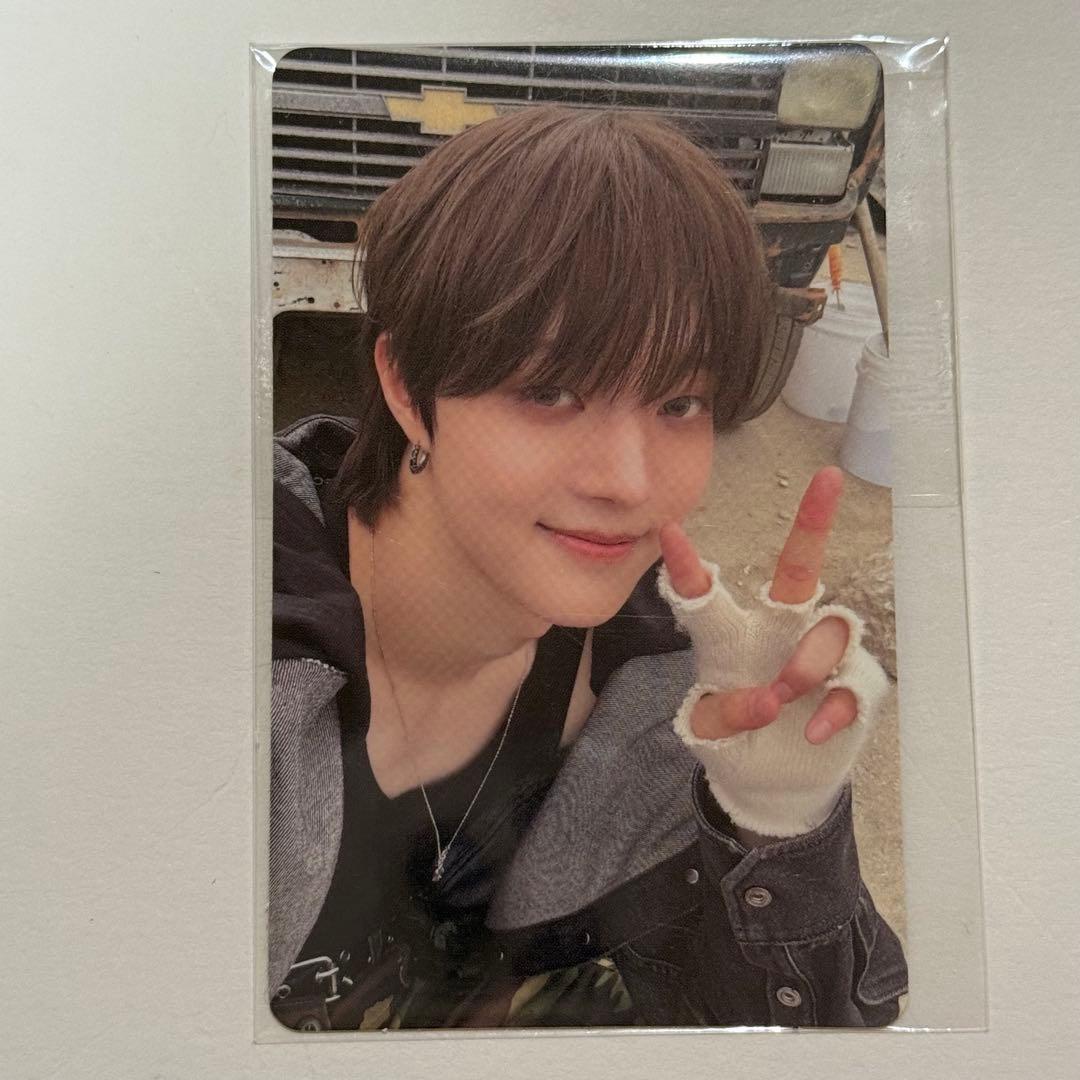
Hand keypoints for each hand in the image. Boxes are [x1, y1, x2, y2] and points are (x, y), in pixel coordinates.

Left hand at [659, 467, 856, 742]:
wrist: (773, 785)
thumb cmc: (734, 742)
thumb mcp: (709, 733)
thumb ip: (726, 714)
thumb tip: (771, 698)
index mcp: (729, 637)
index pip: (706, 596)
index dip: (687, 566)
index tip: (667, 529)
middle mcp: (778, 632)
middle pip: (800, 571)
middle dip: (814, 523)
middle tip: (828, 481)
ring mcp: (820, 656)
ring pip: (827, 630)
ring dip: (802, 668)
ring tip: (779, 702)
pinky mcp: (854, 685)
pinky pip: (854, 681)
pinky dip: (833, 708)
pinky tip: (816, 730)